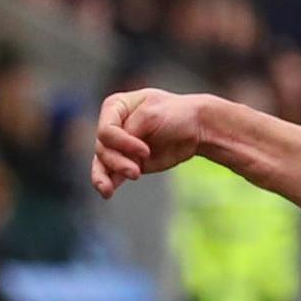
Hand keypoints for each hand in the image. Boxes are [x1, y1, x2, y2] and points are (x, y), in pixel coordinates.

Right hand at [91, 89, 209, 196]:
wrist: (196, 128)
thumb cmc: (176, 114)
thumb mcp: (152, 114)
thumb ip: (131, 130)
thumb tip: (117, 151)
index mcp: (115, 107)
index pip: (106, 130)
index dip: (122, 143)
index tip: (145, 150)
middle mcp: (113, 126)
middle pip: (103, 148)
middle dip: (117, 162)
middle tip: (136, 173)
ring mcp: (119, 145)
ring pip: (103, 163)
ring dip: (108, 176)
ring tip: (115, 187)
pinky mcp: (128, 162)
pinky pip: (111, 174)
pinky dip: (108, 182)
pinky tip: (107, 193)